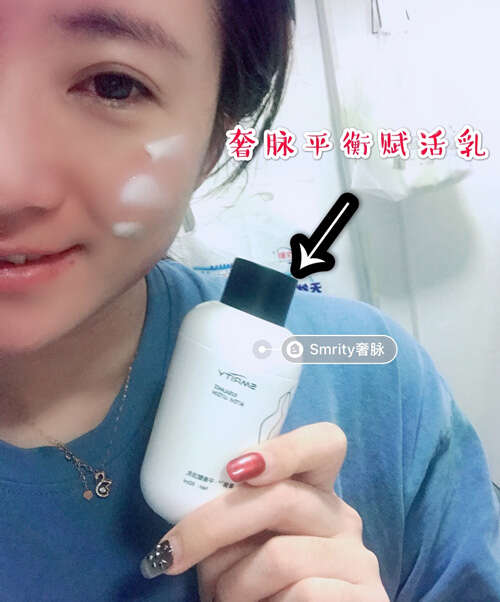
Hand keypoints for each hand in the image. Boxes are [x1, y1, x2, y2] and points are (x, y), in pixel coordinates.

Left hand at [141, 422, 388, 600]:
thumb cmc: (255, 586)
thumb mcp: (241, 544)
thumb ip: (232, 516)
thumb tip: (185, 519)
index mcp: (314, 493)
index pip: (324, 442)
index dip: (286, 448)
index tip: (236, 467)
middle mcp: (340, 517)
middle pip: (281, 498)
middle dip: (214, 525)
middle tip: (172, 552)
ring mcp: (357, 559)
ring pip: (279, 557)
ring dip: (230, 585)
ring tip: (219, 600)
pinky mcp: (363, 599)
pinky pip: (299, 595)